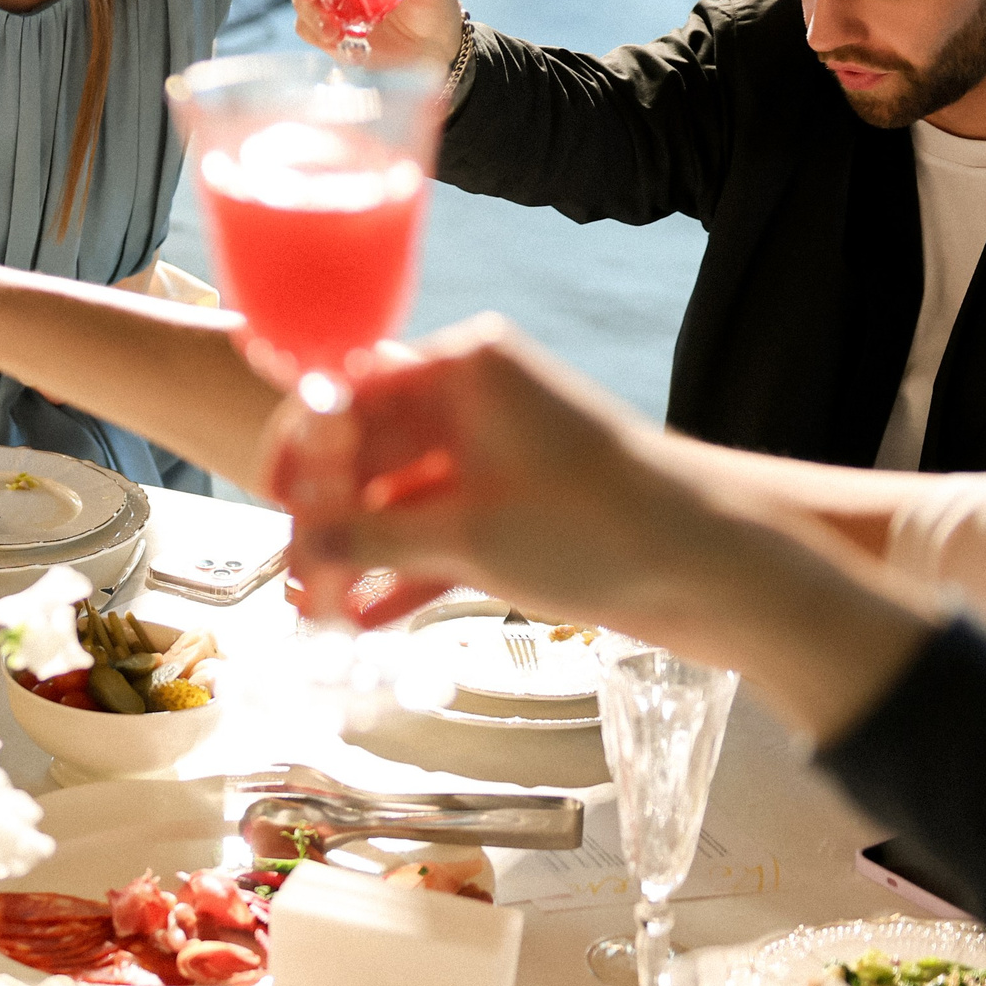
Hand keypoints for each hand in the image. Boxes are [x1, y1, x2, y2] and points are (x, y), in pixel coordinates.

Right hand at [264, 316, 687, 626]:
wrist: (716, 568)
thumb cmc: (596, 525)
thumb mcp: (467, 534)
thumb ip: (370, 536)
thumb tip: (298, 545)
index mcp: (465, 367)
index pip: (351, 391)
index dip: (302, 446)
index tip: (269, 497)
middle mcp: (477, 398)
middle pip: (372, 448)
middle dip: (329, 514)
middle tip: (292, 571)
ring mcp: (498, 454)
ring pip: (403, 497)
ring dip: (363, 552)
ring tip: (318, 610)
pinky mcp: (518, 506)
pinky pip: (441, 530)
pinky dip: (407, 569)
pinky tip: (364, 618)